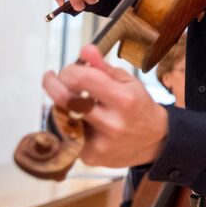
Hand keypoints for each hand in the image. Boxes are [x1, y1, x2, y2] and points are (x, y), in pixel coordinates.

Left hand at [43, 44, 167, 166]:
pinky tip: (81, 122)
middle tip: (51, 78)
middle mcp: (112, 122)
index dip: (69, 70)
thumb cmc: (139, 106)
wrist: (154, 141)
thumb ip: (103, 67)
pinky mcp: (90, 157)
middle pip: (65, 100)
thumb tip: (85, 49)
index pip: (82, 78)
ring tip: (74, 101)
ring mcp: (100, 143)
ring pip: (62, 118)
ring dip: (62, 105)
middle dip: (53, 85)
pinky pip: (68, 134)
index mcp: (124, 99)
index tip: (69, 70)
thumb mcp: (128, 82)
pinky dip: (69, 124)